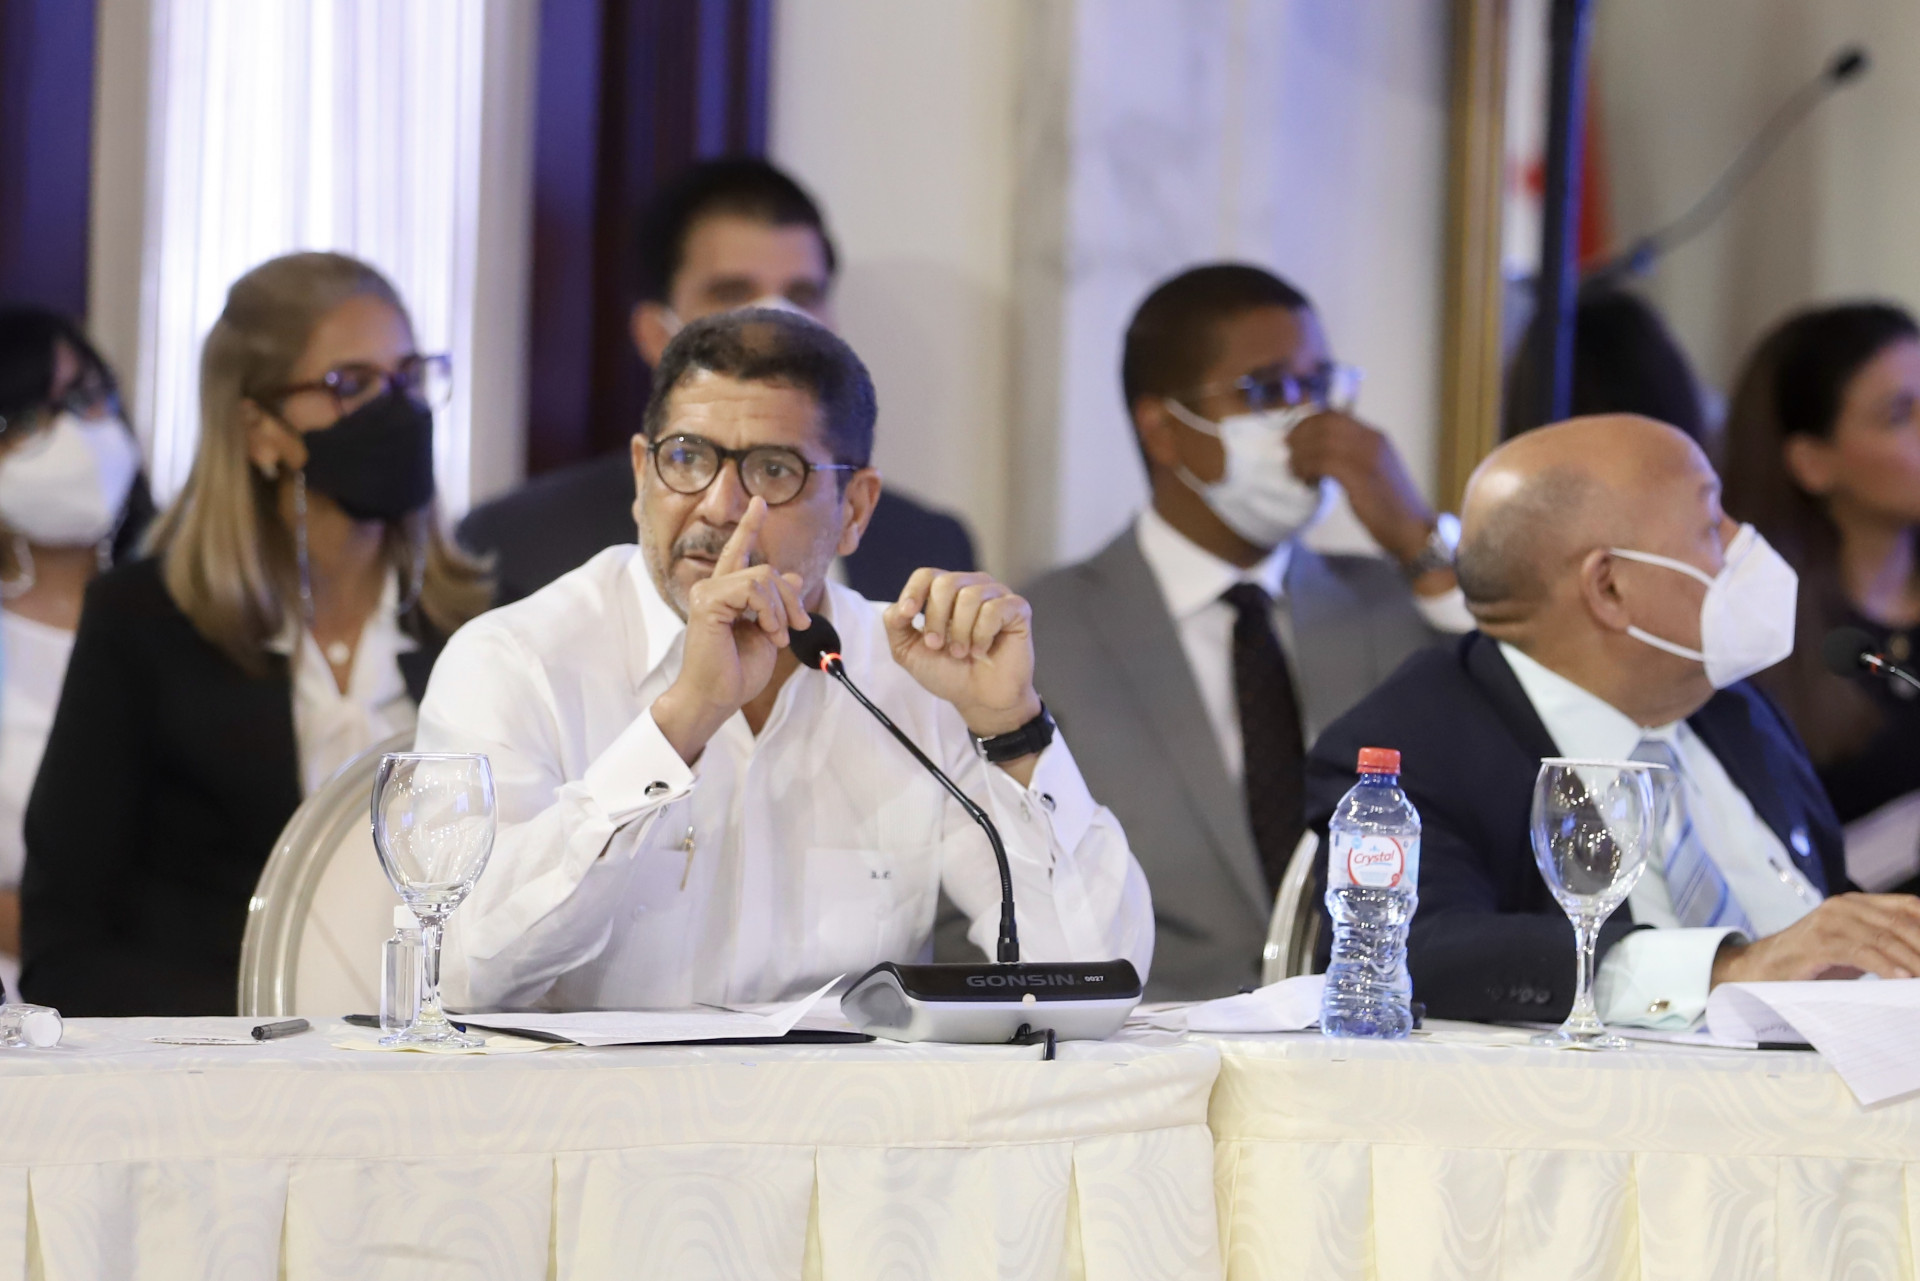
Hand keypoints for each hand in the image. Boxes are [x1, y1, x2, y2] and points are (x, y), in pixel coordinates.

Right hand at [651, 497, 809, 762]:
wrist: (717, 697)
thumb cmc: (737, 672)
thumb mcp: (769, 632)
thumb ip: (778, 604)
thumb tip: (792, 574)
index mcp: (726, 594)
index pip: (739, 551)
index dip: (750, 526)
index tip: (759, 502)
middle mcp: (713, 588)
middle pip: (766, 570)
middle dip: (791, 598)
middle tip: (798, 627)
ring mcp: (707, 593)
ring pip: (761, 577)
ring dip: (779, 609)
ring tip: (777, 635)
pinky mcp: (707, 603)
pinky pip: (751, 589)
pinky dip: (768, 612)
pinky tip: (767, 633)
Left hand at [884, 569, 1042, 740]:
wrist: (980, 700)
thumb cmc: (948, 672)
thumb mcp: (909, 652)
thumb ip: (896, 625)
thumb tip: (899, 607)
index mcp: (945, 593)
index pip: (926, 575)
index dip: (914, 592)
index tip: (909, 615)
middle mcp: (971, 587)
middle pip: (945, 583)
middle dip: (936, 619)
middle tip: (939, 647)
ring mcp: (996, 595)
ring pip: (970, 596)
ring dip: (961, 632)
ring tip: (963, 653)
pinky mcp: (1017, 608)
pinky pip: (995, 609)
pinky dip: (983, 635)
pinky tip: (983, 650)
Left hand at [1286, 410, 1436, 568]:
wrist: (1413, 530)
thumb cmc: (1389, 506)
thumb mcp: (1372, 471)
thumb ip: (1351, 457)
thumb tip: (1319, 452)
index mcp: (1376, 437)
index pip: (1334, 415)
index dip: (1308, 423)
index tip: (1294, 439)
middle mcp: (1373, 441)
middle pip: (1325, 424)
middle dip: (1300, 436)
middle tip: (1288, 453)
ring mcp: (1368, 458)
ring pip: (1322, 442)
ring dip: (1302, 456)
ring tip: (1296, 472)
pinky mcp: (1361, 478)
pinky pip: (1325, 463)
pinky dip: (1309, 470)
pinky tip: (1308, 483)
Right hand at [1710, 892, 1919, 985]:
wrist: (1758, 970)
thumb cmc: (1807, 964)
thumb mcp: (1851, 950)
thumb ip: (1882, 947)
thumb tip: (1915, 962)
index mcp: (1855, 904)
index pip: (1908, 906)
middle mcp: (1844, 906)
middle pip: (1901, 922)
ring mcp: (1829, 922)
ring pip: (1885, 937)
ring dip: (1913, 960)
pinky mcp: (1818, 942)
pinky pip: (1861, 952)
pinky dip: (1887, 966)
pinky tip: (1903, 979)